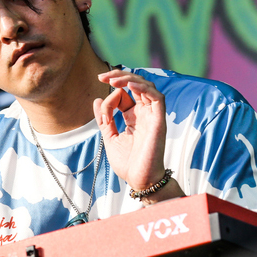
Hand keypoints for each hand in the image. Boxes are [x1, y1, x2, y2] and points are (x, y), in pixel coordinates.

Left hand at [93, 69, 169, 193]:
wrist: (139, 180)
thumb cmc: (127, 162)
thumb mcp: (109, 137)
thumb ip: (104, 119)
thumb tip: (96, 100)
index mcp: (133, 116)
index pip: (124, 94)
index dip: (111, 94)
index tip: (101, 110)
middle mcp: (144, 113)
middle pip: (136, 84)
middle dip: (119, 76)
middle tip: (103, 77)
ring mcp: (152, 115)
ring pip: (147, 86)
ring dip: (130, 79)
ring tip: (113, 80)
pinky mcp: (159, 120)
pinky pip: (157, 97)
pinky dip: (144, 88)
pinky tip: (130, 86)